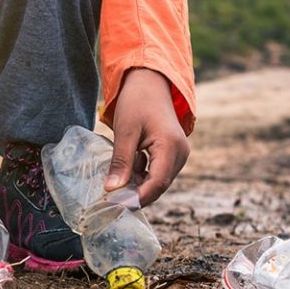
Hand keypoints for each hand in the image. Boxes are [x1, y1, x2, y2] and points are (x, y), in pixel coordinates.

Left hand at [104, 68, 189, 205]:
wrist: (149, 83)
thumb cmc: (137, 102)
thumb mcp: (125, 131)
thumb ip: (121, 162)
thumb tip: (112, 190)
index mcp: (171, 147)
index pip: (157, 184)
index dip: (136, 198)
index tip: (115, 206)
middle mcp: (180, 154)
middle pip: (158, 186)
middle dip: (134, 194)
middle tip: (108, 198)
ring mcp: (178, 155)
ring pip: (156, 181)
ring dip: (136, 183)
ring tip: (116, 174)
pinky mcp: (172, 155)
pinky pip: (156, 173)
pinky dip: (139, 174)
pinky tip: (127, 163)